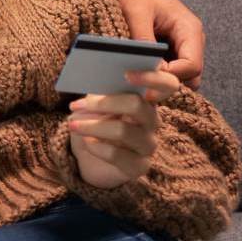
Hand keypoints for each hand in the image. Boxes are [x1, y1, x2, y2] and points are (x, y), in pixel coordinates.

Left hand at [67, 67, 180, 188]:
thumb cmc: (93, 123)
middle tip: (76, 105)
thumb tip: (97, 80)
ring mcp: (148, 144)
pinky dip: (96, 146)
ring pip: (123, 130)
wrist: (86, 157)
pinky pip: (117, 154)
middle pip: (138, 105)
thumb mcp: (94, 103)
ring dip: (92, 126)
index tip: (126, 75)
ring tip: (74, 125)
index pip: (167, 85)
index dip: (153, 77)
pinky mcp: (139, 166)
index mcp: (145, 99)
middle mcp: (152, 121)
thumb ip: (101, 90)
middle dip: (103, 103)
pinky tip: (86, 142)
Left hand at [101, 0, 204, 88]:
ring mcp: (181, 46)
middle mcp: (191, 41)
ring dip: (160, 82)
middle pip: (190, 77)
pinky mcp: (168, 49)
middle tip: (137, 86)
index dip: (169, 77)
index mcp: (190, 30)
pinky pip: (167, 70)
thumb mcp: (136, 13)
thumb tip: (147, 67)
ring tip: (134, 81)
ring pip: (180, 77)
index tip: (141, 78)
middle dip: (166, 84)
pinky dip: (154, 75)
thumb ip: (143, 39)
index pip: (191, 67)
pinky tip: (134, 74)